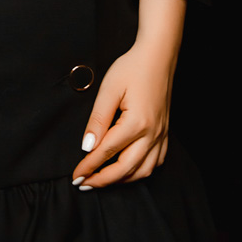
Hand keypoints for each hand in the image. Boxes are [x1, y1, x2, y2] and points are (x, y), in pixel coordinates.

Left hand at [71, 41, 173, 190]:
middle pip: (126, 168)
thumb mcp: (109, 89)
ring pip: (143, 170)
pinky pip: (156, 162)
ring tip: (102, 181)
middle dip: (103, 180)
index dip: (89, 166)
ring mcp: (161, 135)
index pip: (107, 152)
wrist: (158, 56)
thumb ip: (98, 120)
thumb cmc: (132, 68)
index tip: (76, 176)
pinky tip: (128, 171)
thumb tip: (88, 146)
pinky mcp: (165, 133)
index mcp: (136, 123)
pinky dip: (140, 172)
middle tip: (84, 184)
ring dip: (122, 180)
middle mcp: (152, 134)